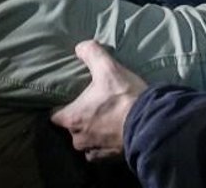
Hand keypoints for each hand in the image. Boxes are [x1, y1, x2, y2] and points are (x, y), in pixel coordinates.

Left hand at [51, 41, 147, 160]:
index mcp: (72, 118)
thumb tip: (80, 47)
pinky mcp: (110, 158)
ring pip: (85, 143)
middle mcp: (78, 138)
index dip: (60, 107)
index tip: (69, 100)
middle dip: (79, 120)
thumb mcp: (107, 67)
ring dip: (91, 134)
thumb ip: (91, 52)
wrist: (151, 123)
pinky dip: (104, 145)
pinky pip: (100, 153)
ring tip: (103, 121)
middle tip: (91, 107)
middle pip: (71, 129)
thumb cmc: (124, 96)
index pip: (55, 115)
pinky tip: (113, 134)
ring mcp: (94, 150)